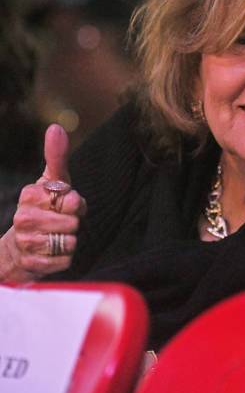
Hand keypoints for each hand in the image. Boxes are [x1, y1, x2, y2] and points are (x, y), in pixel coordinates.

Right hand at [0, 125, 85, 281]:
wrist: (20, 247)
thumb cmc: (44, 208)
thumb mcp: (52, 181)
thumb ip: (56, 157)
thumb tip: (56, 127)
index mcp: (30, 195)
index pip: (72, 199)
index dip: (75, 204)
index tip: (64, 204)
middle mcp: (23, 218)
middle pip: (73, 223)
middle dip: (74, 223)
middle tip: (62, 223)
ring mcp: (26, 242)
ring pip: (70, 242)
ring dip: (71, 241)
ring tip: (57, 237)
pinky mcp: (33, 264)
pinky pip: (66, 261)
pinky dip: (65, 259)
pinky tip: (52, 253)